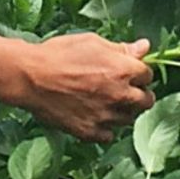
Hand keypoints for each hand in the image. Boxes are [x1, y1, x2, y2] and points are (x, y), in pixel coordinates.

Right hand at [18, 34, 153, 140]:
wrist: (31, 77)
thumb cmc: (61, 53)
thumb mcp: (94, 42)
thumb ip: (122, 48)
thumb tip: (145, 47)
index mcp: (123, 69)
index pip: (148, 75)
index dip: (140, 72)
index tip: (133, 72)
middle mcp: (119, 95)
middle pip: (146, 101)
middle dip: (141, 94)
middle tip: (129, 90)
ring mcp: (104, 116)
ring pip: (129, 119)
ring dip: (125, 111)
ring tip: (112, 102)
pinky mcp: (88, 132)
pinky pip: (109, 135)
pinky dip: (107, 127)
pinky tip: (98, 116)